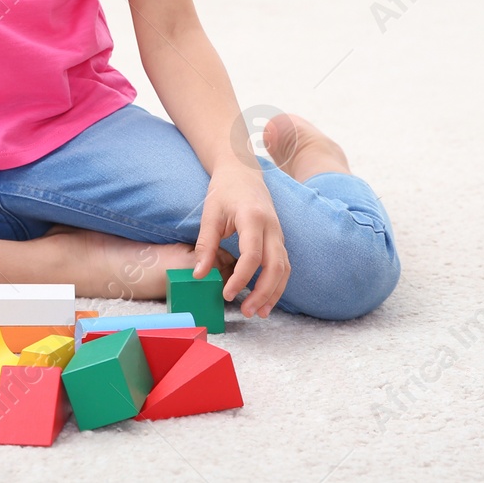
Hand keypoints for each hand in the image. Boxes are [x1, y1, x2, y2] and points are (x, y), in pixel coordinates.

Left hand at [192, 163, 289, 317]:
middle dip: (263, 293)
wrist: (243, 170)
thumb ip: (205, 245)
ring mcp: (279, 233)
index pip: (252, 255)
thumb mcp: (210, 214)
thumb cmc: (224, 190)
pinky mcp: (279, 239)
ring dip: (274, 293)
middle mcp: (271, 227)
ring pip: (284, 269)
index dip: (241, 278)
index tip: (227, 294)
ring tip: (259, 312)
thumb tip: (198, 275)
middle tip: (246, 311)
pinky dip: (277, 284)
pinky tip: (265, 299)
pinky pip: (283, 265)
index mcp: (253, 218)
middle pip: (276, 266)